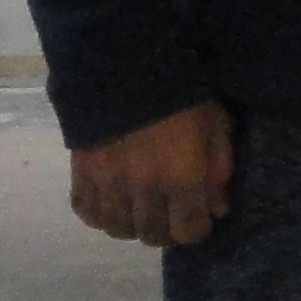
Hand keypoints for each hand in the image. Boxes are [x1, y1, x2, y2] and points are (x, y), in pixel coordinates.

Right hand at [70, 100, 233, 247]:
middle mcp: (143, 188)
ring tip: (140, 209)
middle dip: (166, 231)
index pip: (188, 230)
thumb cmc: (181, 95)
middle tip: (169, 214)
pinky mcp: (81, 172)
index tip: (198, 217)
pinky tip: (112, 202)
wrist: (125, 65)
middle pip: (152, 235)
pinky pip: (86, 211)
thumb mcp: (215, 126)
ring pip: (118, 229)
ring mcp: (108, 182)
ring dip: (132, 225)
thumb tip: (217, 210)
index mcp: (180, 177)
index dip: (196, 229)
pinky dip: (100, 214)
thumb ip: (218, 170)